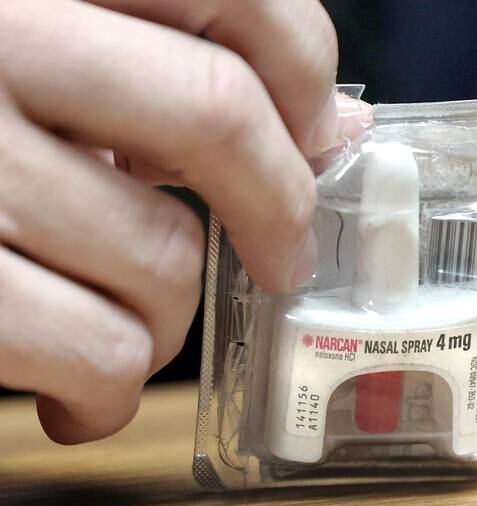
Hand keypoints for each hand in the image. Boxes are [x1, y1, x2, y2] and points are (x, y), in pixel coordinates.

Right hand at [0, 0, 365, 442]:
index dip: (303, 71)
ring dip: (170, 315)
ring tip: (126, 319)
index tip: (317, 133)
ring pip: (165, 257)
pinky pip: (98, 349)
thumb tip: (338, 121)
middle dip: (277, 204)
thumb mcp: (48, 57)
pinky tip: (80, 387)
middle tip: (281, 254)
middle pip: (214, 112)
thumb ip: (173, 74)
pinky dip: (110, 387)